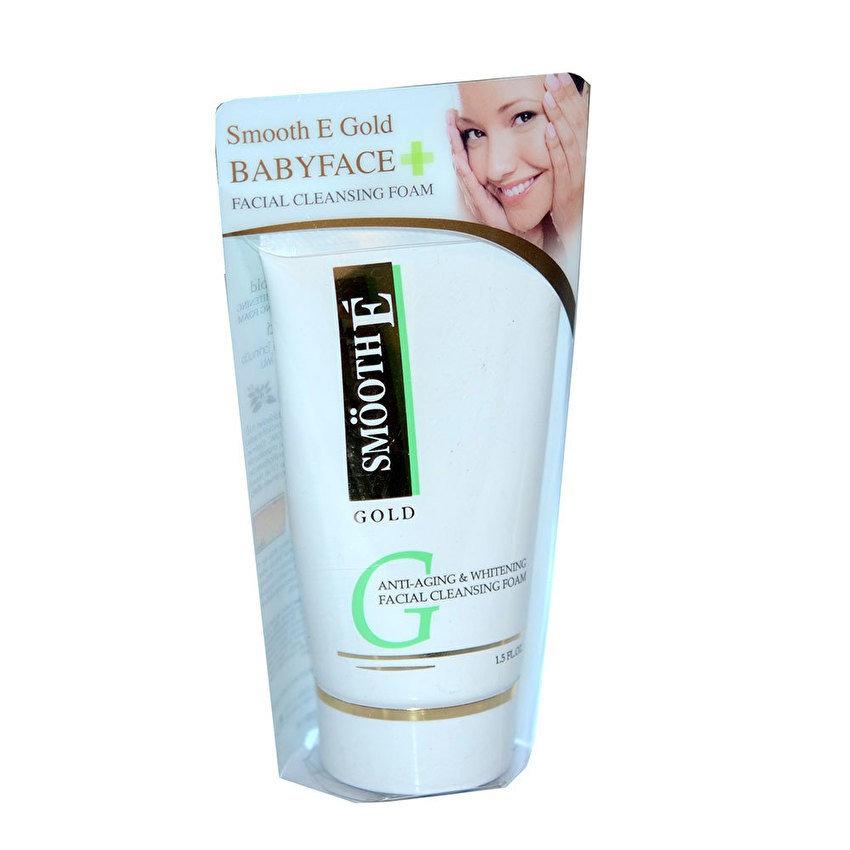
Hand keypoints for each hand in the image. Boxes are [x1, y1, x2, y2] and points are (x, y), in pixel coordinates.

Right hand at [446, 109, 513, 233]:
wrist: (522, 237)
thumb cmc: (514, 216)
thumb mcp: (507, 189)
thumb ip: (501, 175)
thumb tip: (503, 155)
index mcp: (478, 184)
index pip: (466, 155)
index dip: (460, 137)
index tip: (457, 119)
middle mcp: (473, 190)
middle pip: (459, 158)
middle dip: (453, 137)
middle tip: (449, 116)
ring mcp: (475, 198)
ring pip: (461, 168)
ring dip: (455, 149)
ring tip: (451, 130)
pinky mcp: (481, 207)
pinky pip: (470, 186)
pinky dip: (463, 171)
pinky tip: (459, 159)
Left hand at [542, 73, 588, 243]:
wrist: (577, 229)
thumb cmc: (573, 197)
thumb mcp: (573, 167)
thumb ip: (566, 144)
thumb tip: (558, 119)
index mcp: (587, 150)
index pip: (581, 116)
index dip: (572, 94)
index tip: (561, 74)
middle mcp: (587, 158)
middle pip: (576, 121)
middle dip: (565, 97)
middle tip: (553, 75)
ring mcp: (579, 173)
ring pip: (569, 138)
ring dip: (559, 115)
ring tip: (548, 96)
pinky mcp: (568, 188)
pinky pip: (561, 164)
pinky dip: (556, 146)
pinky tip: (548, 131)